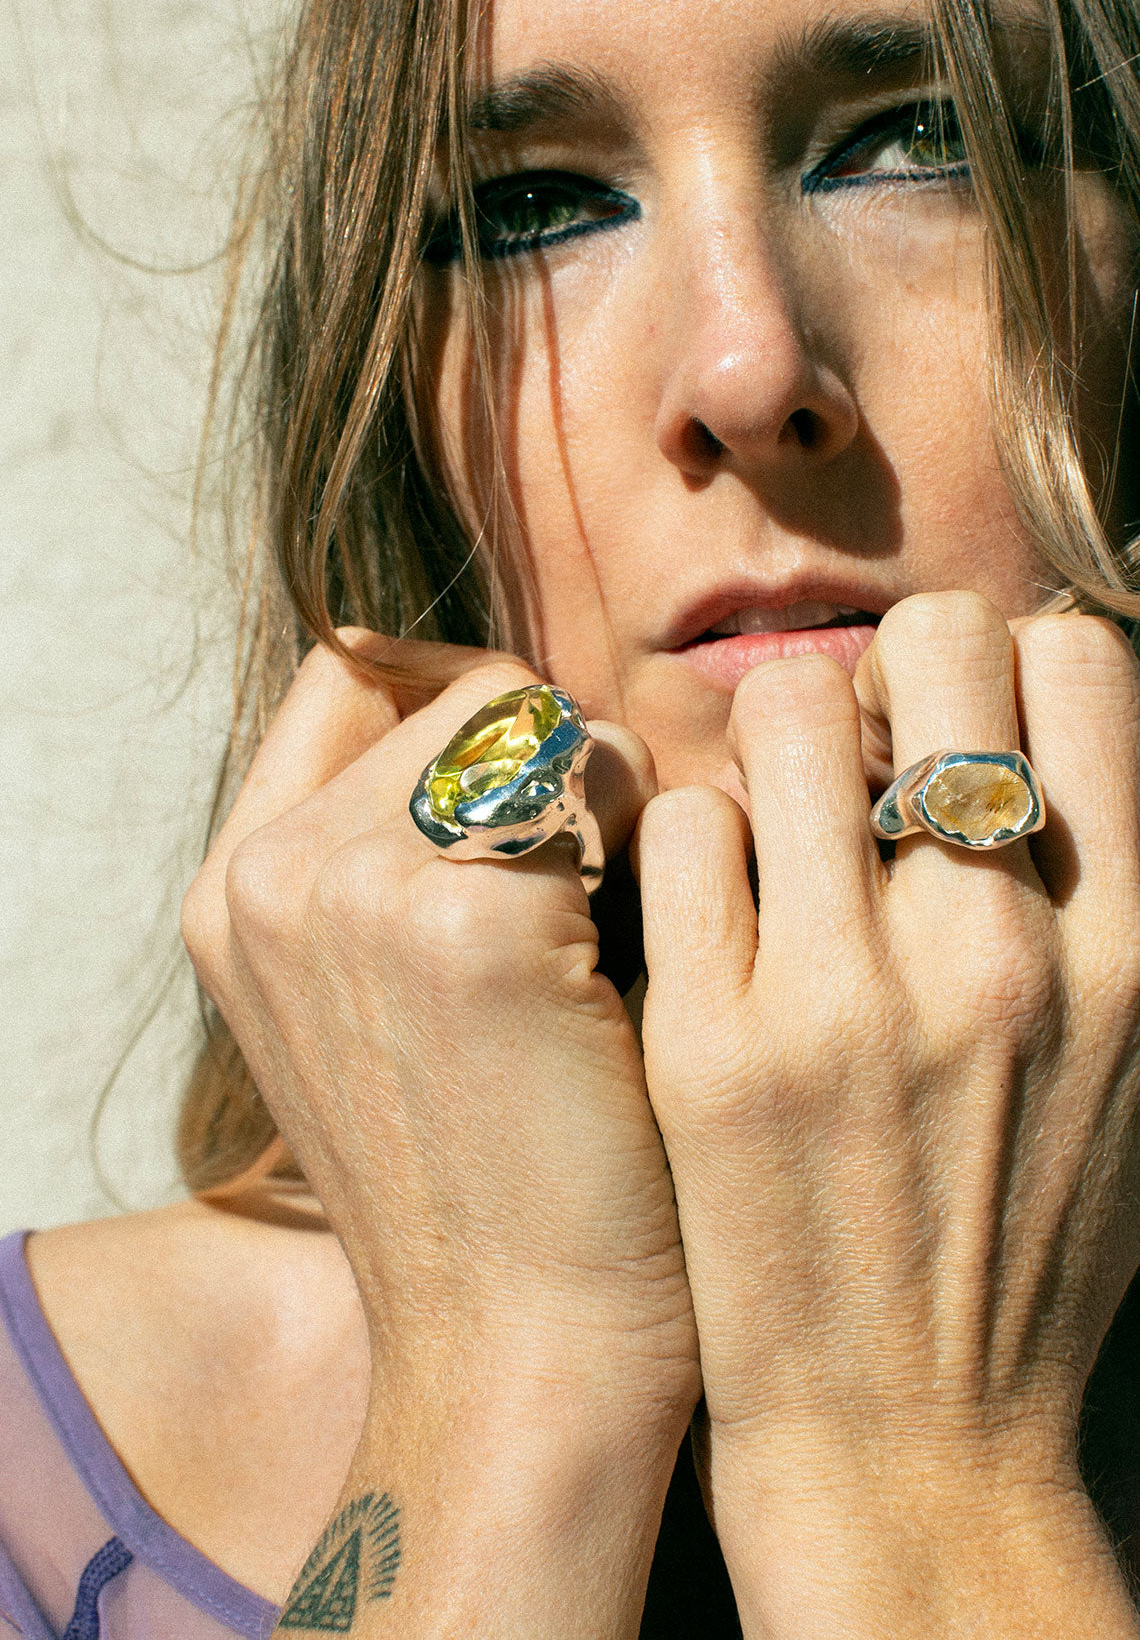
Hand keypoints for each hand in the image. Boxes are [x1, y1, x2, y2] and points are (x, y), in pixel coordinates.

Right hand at [182, 633, 697, 1634]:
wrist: (520, 1357)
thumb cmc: (489, 1175)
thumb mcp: (379, 1004)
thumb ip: (397, 849)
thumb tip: (522, 706)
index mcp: (236, 886)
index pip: (357, 675)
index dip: (471, 714)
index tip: (542, 805)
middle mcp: (274, 873)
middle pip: (479, 693)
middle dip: (568, 770)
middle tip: (601, 910)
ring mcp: (357, 890)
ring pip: (555, 725)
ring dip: (621, 810)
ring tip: (622, 947)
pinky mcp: (475, 923)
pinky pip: (621, 795)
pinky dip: (666, 864)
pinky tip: (653, 980)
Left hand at [634, 592, 1139, 1636]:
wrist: (908, 1441)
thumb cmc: (1024, 1240)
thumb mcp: (1130, 1059)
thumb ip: (1102, 891)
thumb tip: (1044, 732)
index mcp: (1131, 943)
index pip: (1080, 656)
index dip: (1012, 661)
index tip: (964, 726)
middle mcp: (1001, 949)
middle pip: (937, 640)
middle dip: (894, 669)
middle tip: (858, 752)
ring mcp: (848, 996)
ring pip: (788, 707)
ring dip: (776, 741)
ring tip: (772, 824)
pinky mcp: (712, 1045)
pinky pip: (683, 829)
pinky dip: (692, 845)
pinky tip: (705, 914)